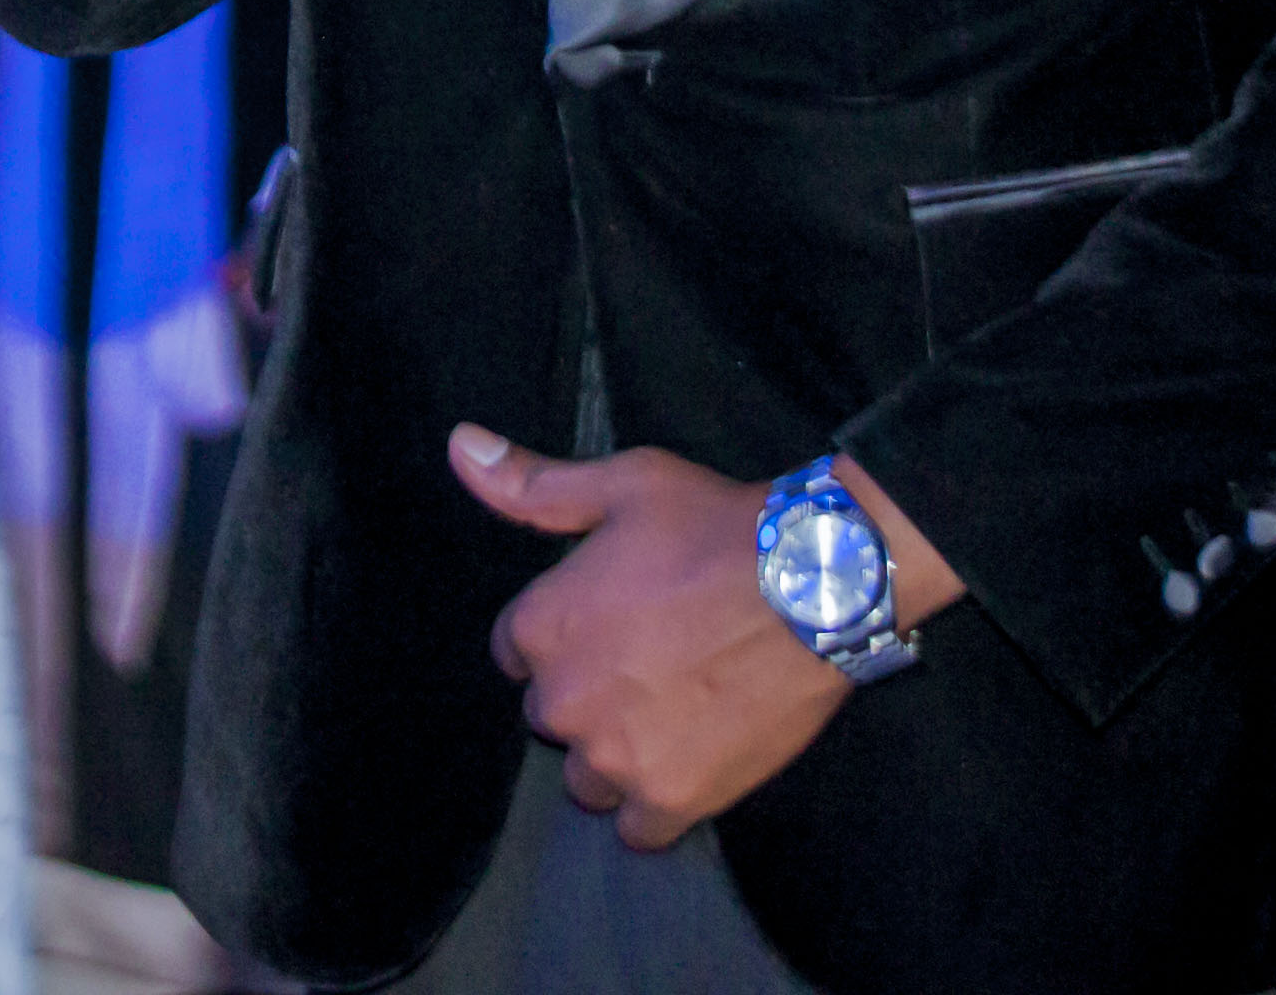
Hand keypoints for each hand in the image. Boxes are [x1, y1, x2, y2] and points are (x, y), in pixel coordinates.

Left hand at [451, 431, 934, 848]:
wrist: (817, 585)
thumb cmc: (715, 528)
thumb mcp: (621, 486)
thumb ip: (531, 484)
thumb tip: (459, 446)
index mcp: (541, 626)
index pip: (515, 653)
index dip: (563, 636)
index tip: (609, 622)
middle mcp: (564, 701)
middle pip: (552, 716)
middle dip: (589, 694)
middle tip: (651, 664)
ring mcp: (617, 758)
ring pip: (589, 778)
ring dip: (618, 754)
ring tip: (671, 715)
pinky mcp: (672, 799)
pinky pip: (637, 829)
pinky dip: (656, 805)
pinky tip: (688, 764)